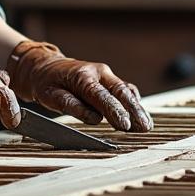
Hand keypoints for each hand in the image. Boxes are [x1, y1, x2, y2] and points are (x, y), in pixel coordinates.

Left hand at [6, 40, 152, 131]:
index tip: (125, 125)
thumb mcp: (50, 95)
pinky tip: (141, 116)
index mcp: (83, 76)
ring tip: (146, 126)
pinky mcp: (109, 80)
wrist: (48, 68)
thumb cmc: (47, 84)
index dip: (114, 111)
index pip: (102, 96)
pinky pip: (125, 90)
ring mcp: (106, 75)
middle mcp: (98, 72)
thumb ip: (71, 105)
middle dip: (133, 110)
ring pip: (126, 90)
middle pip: (120, 91)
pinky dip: (134, 102)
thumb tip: (94, 118)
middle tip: (144, 127)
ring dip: (137, 108)